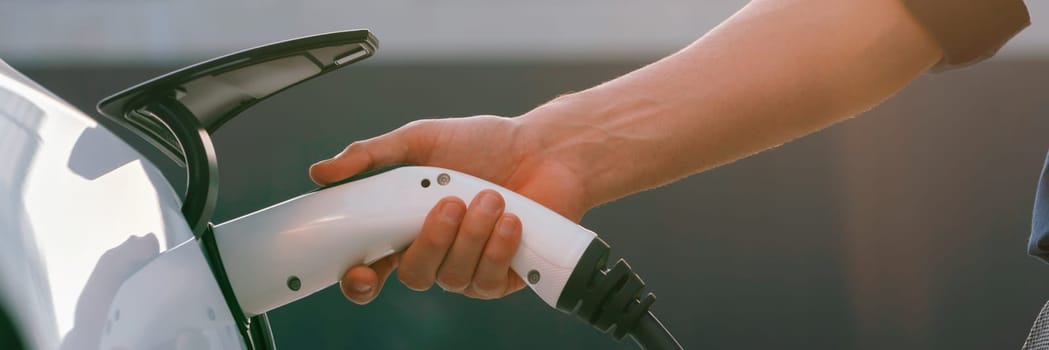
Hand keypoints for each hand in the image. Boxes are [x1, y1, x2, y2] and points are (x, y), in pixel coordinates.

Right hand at [309, 115, 589, 303]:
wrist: (546, 149)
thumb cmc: (486, 144)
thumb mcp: (421, 139)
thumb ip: (371, 156)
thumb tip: (322, 171)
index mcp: (407, 227)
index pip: (371, 268)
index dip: (359, 280)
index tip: (361, 271)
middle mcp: (436, 252)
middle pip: (413, 275)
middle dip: (430, 241)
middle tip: (450, 203)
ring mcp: (469, 268)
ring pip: (452, 277)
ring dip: (471, 235)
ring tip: (491, 197)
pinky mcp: (503, 276)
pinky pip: (487, 281)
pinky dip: (497, 248)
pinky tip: (511, 220)